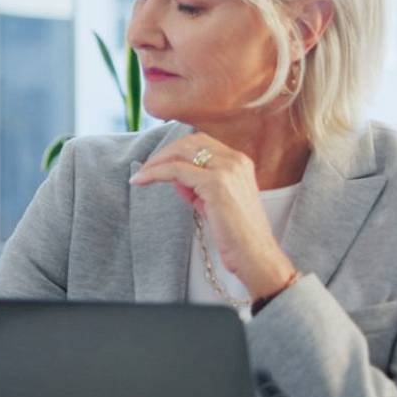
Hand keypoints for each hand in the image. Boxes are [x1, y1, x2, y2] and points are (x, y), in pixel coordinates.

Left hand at [129, 133, 297, 298]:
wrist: (255, 255)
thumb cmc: (235, 233)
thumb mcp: (212, 201)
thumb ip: (196, 184)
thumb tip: (171, 173)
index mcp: (239, 161)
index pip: (200, 142)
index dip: (175, 151)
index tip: (157, 164)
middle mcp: (235, 160)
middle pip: (190, 142)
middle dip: (164, 153)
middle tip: (145, 169)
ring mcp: (227, 170)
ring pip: (182, 152)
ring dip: (157, 161)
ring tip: (141, 176)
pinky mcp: (216, 183)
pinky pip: (176, 170)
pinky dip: (155, 173)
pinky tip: (141, 180)